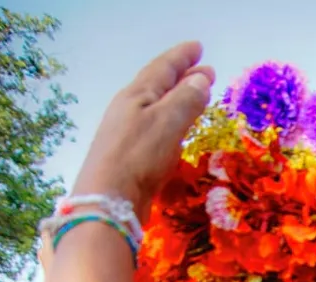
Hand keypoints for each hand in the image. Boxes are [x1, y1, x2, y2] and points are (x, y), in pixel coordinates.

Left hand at [70, 41, 214, 219]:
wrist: (109, 200)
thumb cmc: (138, 157)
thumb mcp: (166, 122)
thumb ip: (186, 99)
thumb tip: (201, 79)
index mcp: (137, 95)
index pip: (163, 68)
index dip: (182, 57)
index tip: (198, 47)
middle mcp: (130, 109)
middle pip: (159, 86)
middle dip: (183, 77)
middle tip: (206, 71)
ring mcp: (128, 133)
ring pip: (158, 107)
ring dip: (178, 100)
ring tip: (196, 96)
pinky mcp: (130, 156)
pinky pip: (156, 128)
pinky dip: (172, 122)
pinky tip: (178, 131)